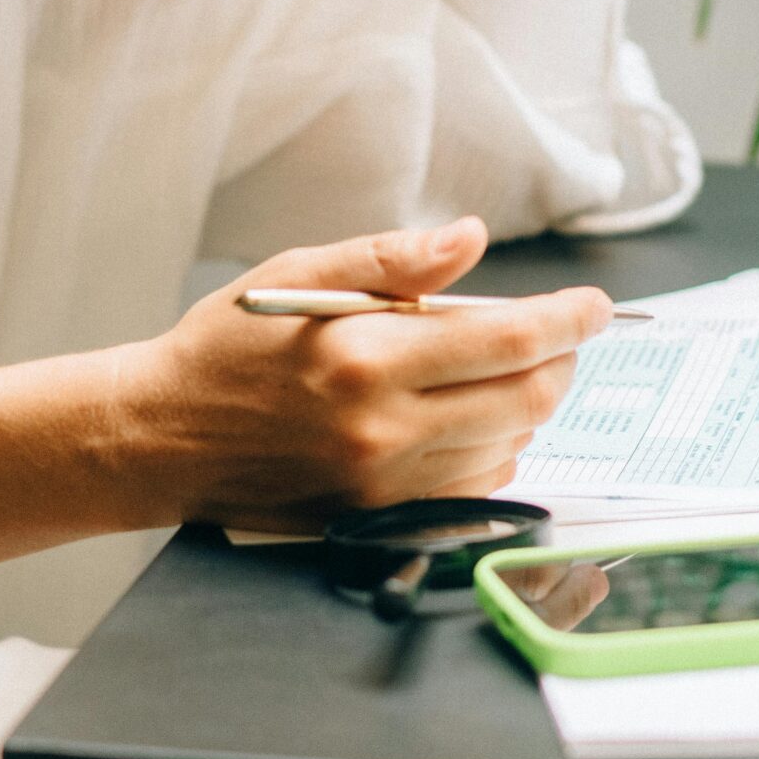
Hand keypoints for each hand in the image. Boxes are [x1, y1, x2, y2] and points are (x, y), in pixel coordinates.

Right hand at [116, 219, 610, 533]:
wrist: (164, 437)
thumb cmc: (229, 345)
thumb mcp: (300, 274)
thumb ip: (392, 258)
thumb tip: (470, 239)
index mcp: (368, 357)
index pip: (510, 343)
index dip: (569, 321)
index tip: (595, 305)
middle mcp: (383, 430)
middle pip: (526, 401)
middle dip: (562, 363)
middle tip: (562, 334)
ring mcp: (383, 485)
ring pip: (507, 448)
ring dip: (528, 405)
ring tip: (505, 368)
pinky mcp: (377, 518)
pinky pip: (471, 490)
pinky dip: (493, 450)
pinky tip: (470, 419)